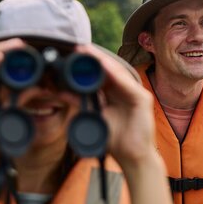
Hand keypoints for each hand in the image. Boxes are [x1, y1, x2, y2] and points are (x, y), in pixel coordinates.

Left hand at [74, 45, 155, 165]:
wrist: (131, 156)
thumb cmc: (114, 138)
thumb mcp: (92, 116)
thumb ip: (79, 102)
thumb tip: (60, 90)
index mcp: (114, 92)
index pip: (100, 73)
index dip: (88, 62)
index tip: (72, 52)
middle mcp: (125, 89)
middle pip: (109, 69)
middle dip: (94, 57)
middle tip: (78, 46)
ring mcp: (135, 92)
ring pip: (117, 73)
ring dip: (103, 61)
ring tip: (88, 52)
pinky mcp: (142, 99)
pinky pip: (126, 84)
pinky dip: (115, 74)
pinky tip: (104, 66)